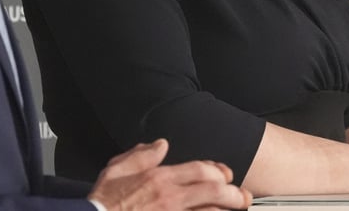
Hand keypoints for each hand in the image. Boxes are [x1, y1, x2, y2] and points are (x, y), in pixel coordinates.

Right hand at [88, 138, 252, 210]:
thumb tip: (161, 144)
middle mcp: (171, 198)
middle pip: (215, 191)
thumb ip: (141, 155)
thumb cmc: (103, 202)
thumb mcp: (117, 169)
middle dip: (235, 194)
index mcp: (160, 179)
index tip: (226, 176)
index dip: (219, 171)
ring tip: (239, 210)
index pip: (200, 169)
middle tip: (244, 198)